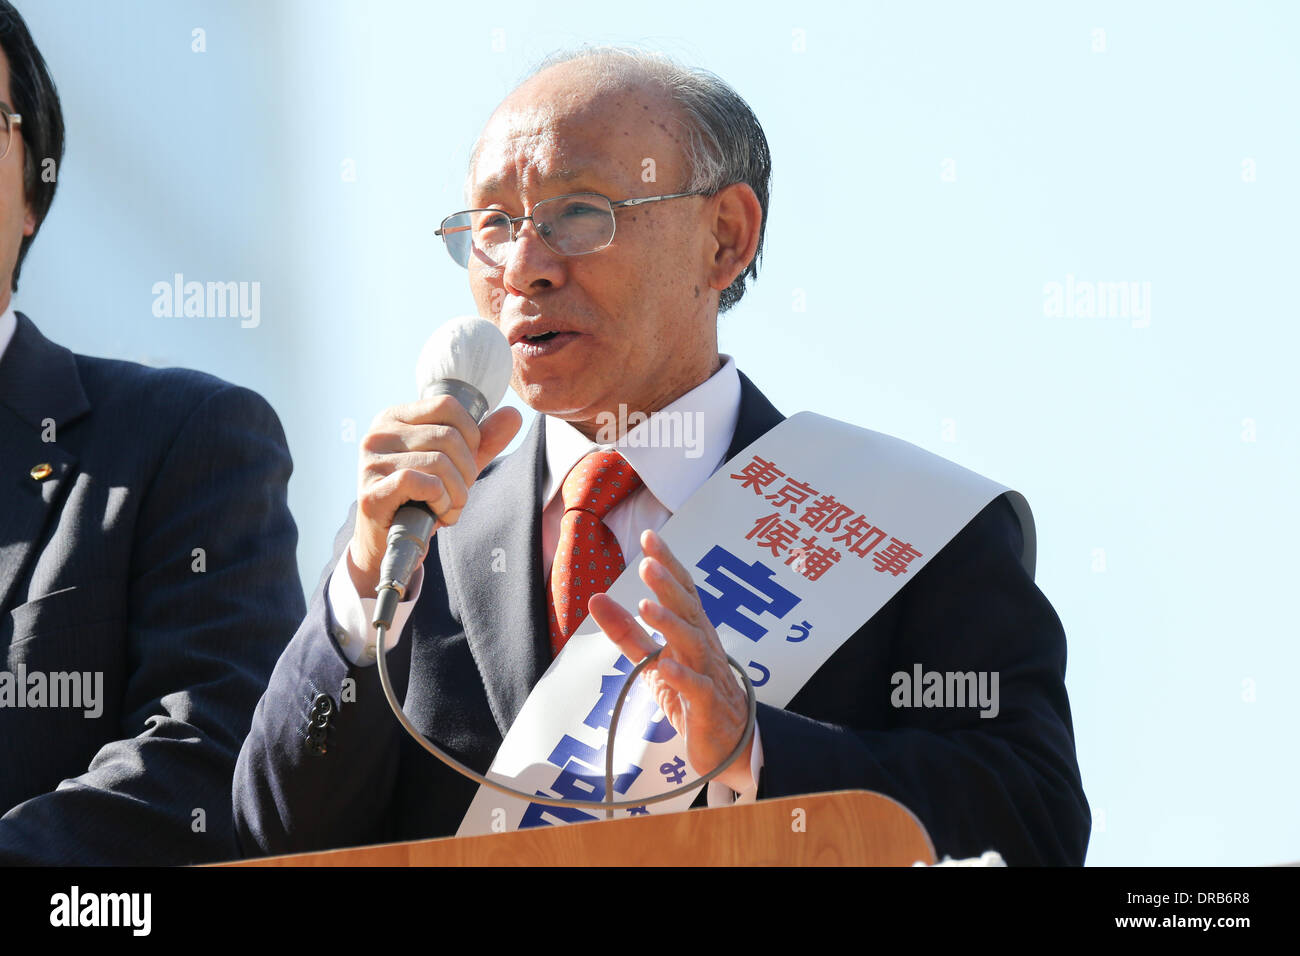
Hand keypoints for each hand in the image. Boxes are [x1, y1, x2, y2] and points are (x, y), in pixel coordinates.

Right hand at [348, 396, 521, 596]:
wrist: (388, 544)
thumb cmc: (421, 498)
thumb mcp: (456, 465)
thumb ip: (483, 441)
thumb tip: (513, 415)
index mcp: (395, 418)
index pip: (447, 405)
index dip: (471, 435)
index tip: (467, 462)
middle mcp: (378, 435)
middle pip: (447, 436)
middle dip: (467, 471)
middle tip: (460, 494)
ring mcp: (371, 463)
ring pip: (439, 462)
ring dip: (457, 493)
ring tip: (450, 508)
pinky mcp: (371, 493)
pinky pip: (424, 484)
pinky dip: (441, 502)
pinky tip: (437, 515)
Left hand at [588, 528, 753, 792]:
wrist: (729, 746)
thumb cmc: (692, 697)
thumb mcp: (653, 661)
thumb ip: (626, 631)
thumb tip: (595, 597)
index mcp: (693, 632)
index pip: (683, 591)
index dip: (668, 564)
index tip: (650, 536)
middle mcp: (704, 647)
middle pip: (689, 611)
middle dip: (668, 586)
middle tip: (647, 563)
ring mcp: (709, 676)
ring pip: (693, 644)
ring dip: (671, 624)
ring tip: (646, 606)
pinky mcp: (708, 707)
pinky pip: (698, 689)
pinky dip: (683, 676)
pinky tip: (667, 664)